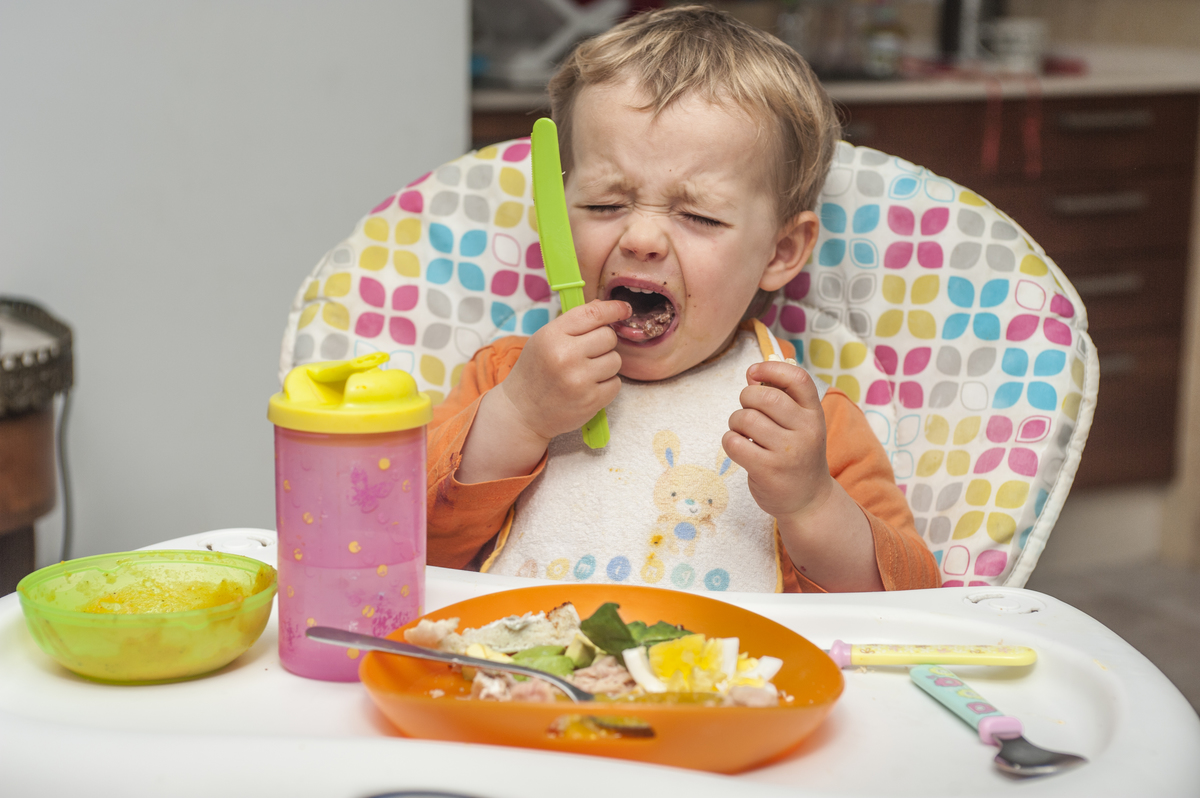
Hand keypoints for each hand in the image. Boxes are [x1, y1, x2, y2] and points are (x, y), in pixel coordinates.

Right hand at [499, 299, 630, 443]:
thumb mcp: (543, 340)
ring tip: (585, 373)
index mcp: (552, 336)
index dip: (613, 308)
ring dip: (605, 365)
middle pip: (609, 337)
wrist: (522, 413)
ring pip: (616, 360)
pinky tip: (588, 388)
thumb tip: (604, 308)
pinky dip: (606, 385)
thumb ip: (572, 324)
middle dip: (604, 343)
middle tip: (588, 354)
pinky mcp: (591, 401)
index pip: (593, 314)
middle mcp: (566, 356)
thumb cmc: (535, 373)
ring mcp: (579, 380)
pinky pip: (616, 383)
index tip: (624, 309)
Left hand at [722, 360, 834, 522]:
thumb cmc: (797, 454)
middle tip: (747, 411)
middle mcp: (806, 431)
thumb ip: (781, 397)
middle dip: (746, 398)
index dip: (771, 368)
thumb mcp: (800, 424)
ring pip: (745, 418)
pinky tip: (740, 448)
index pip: (798, 378)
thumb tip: (752, 373)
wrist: (808, 500)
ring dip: (735, 422)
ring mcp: (788, 452)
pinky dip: (730, 441)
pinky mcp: (768, 470)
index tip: (753, 373)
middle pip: (764, 396)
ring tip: (744, 433)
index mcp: (814, 414)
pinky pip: (734, 442)